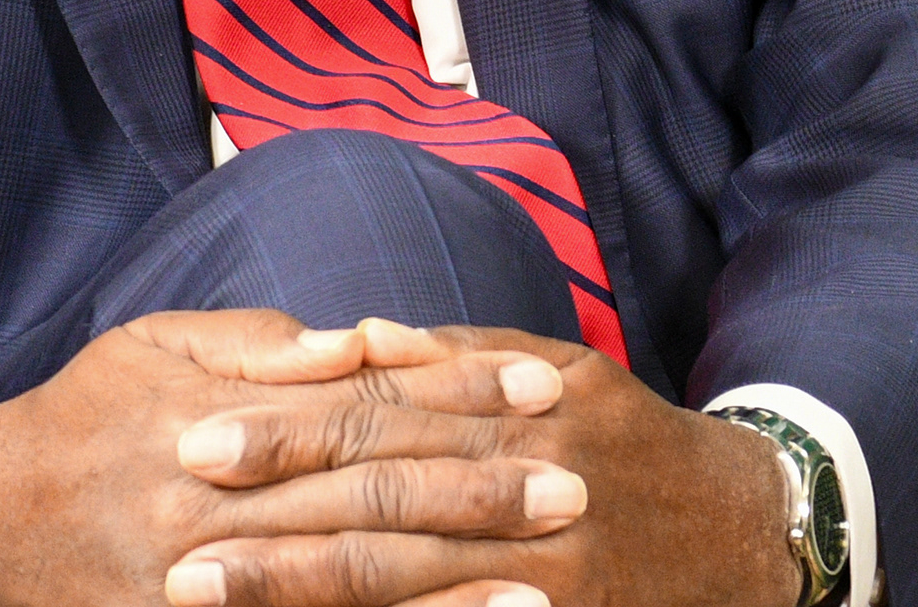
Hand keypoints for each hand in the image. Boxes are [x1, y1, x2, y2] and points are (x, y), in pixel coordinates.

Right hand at [0, 308, 578, 606]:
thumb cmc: (79, 423)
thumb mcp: (156, 349)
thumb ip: (263, 343)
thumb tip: (365, 335)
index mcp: (218, 419)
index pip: (365, 400)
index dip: (459, 392)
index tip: (544, 387)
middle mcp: (214, 507)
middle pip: (370, 497)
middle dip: (479, 493)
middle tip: (577, 487)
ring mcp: (199, 590)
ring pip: (343, 591)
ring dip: (448, 594)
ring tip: (545, 589)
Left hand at [169, 327, 795, 606]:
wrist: (747, 529)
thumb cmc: (630, 443)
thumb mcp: (564, 371)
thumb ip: (461, 358)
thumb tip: (360, 337)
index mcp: (524, 407)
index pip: (382, 418)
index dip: (287, 434)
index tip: (197, 443)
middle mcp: (534, 485)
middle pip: (381, 505)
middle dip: (271, 525)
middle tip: (169, 537)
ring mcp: (546, 572)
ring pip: (404, 582)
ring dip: (298, 594)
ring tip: (205, 597)